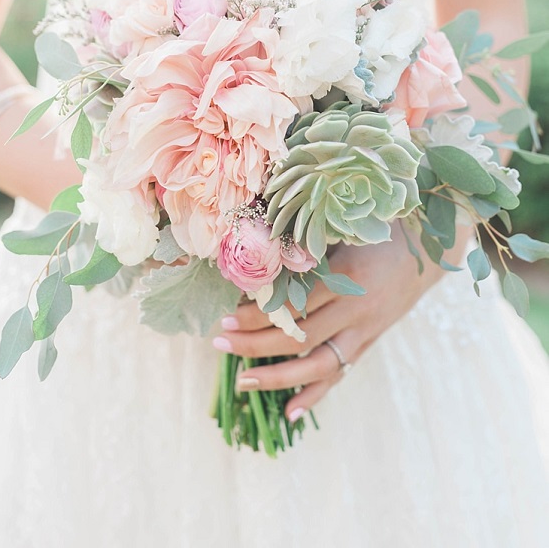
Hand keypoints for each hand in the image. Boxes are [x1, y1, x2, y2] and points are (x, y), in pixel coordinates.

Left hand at [212, 225, 448, 422]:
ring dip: (276, 377)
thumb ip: (309, 249)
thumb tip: (259, 262)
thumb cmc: (378, 234)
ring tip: (241, 381)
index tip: (229, 316)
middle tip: (221, 343)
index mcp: (348, 276)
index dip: (259, 315)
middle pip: (299, 337)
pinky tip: (289, 413)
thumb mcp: (344, 233)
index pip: (294, 305)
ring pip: (317, 364)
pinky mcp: (367, 344)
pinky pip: (339, 375)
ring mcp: (364, 331)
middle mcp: (356, 309)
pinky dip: (315, 395)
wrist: (426, 254)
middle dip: (255, 344)